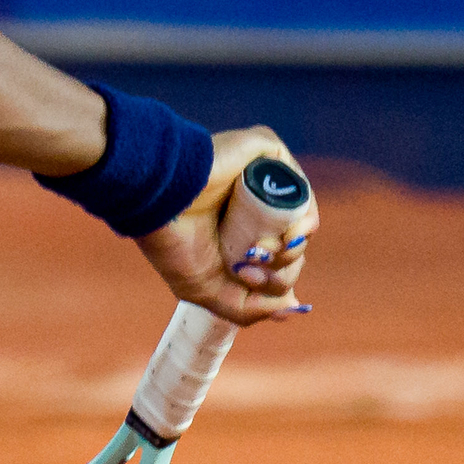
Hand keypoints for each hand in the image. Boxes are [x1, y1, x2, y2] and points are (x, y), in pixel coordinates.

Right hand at [136, 125, 319, 327]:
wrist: (158, 204)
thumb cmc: (174, 245)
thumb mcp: (209, 292)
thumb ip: (248, 308)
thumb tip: (292, 307)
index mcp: (236, 234)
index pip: (276, 262)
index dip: (275, 281)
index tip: (249, 283)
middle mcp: (251, 207)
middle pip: (291, 244)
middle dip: (282, 270)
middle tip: (250, 271)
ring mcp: (259, 178)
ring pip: (298, 220)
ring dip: (294, 249)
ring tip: (266, 253)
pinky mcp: (265, 154)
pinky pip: (298, 187)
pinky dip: (304, 216)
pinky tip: (291, 232)